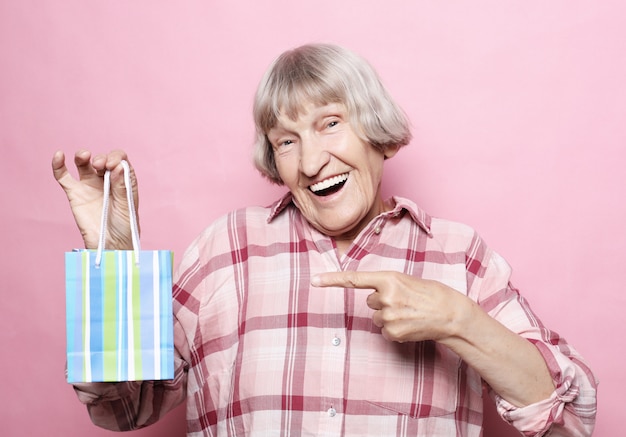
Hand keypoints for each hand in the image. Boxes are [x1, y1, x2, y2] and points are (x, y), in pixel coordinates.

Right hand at [52, 150, 139, 249]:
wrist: (110, 245)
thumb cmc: (124, 228)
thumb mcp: (127, 207)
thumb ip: (122, 188)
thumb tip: (118, 167)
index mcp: (123, 181)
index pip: (120, 160)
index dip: (116, 158)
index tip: (114, 166)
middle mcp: (107, 180)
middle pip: (102, 160)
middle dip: (102, 159)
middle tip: (102, 166)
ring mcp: (90, 186)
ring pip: (84, 163)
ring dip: (83, 155)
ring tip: (85, 156)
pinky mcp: (75, 194)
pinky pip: (64, 177)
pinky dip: (59, 165)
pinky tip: (59, 155)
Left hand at [312, 271, 467, 342]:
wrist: (450, 314)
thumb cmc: (429, 294)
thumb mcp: (405, 281)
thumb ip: (386, 285)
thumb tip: (372, 299)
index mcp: (388, 278)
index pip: (354, 279)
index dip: (332, 280)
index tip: (314, 280)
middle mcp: (385, 296)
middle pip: (370, 301)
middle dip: (384, 302)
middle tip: (405, 301)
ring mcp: (388, 316)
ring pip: (377, 318)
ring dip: (390, 316)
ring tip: (410, 312)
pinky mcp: (393, 332)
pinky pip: (385, 331)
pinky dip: (396, 329)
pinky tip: (410, 324)